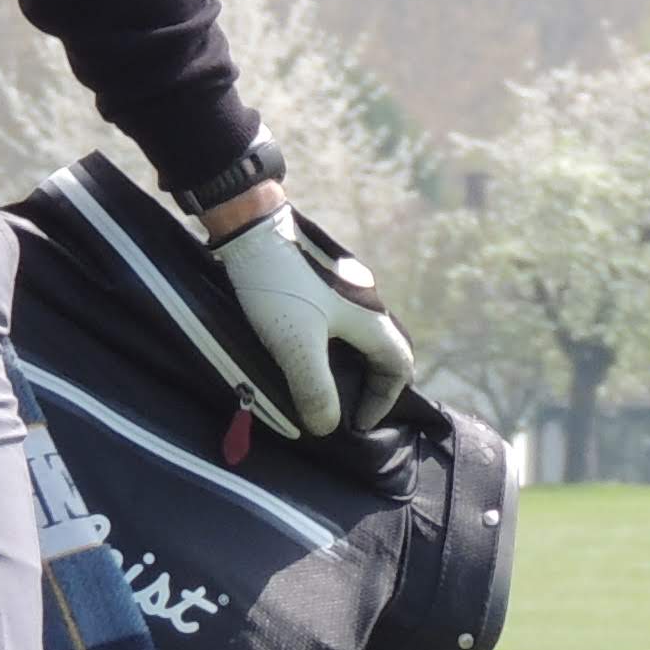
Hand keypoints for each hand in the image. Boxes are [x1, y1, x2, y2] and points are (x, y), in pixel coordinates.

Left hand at [215, 202, 414, 435]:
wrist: (251, 224)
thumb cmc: (279, 285)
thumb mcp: (296, 345)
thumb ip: (314, 388)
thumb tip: (327, 425)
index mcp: (369, 316)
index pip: (398, 364)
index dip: (384, 399)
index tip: (358, 420)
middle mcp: (365, 299)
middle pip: (383, 348)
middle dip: (372, 381)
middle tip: (348, 404)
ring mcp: (343, 284)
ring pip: (358, 332)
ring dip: (350, 360)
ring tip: (323, 382)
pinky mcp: (319, 275)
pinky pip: (336, 317)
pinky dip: (331, 341)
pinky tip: (303, 346)